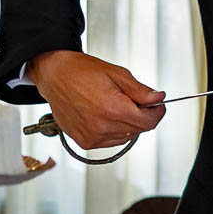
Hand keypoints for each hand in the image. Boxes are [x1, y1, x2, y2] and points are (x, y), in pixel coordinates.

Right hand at [28, 50, 165, 147]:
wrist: (54, 76)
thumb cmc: (81, 71)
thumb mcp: (117, 74)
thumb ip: (140, 91)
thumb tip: (158, 98)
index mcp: (112, 109)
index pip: (149, 122)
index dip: (157, 112)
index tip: (158, 105)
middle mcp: (101, 127)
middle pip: (139, 130)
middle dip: (143, 116)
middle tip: (135, 100)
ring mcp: (92, 137)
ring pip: (126, 137)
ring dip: (128, 124)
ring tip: (115, 105)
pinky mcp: (84, 142)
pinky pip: (111, 141)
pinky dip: (114, 130)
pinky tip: (105, 114)